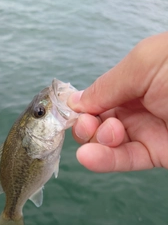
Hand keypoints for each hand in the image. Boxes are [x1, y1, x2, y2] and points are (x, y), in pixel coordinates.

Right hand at [68, 32, 167, 171]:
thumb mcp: (144, 63)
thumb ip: (107, 84)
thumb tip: (76, 101)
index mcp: (134, 80)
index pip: (97, 97)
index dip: (80, 106)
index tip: (68, 112)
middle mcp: (138, 105)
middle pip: (98, 121)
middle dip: (87, 124)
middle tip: (90, 123)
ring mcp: (146, 131)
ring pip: (107, 143)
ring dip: (95, 141)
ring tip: (105, 133)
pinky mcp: (156, 154)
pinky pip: (124, 160)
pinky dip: (103, 161)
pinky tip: (88, 157)